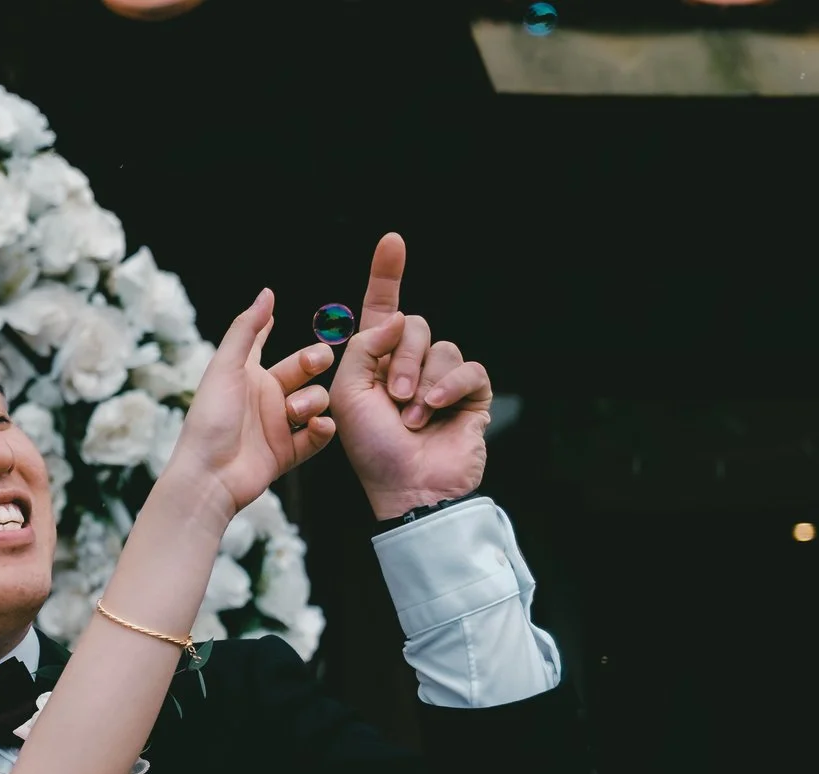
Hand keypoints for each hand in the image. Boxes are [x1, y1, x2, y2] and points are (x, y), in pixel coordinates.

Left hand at [161, 289, 337, 527]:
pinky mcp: (288, 452)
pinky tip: (316, 426)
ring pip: (316, 400)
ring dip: (313, 400)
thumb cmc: (210, 419)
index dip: (266, 327)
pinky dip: (322, 429)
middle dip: (315, 360)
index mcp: (246, 375)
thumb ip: (247, 329)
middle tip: (317, 360)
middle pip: (303, 369)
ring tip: (295, 411)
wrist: (209, 475)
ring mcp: (278, 425)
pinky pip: (318, 436)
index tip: (275, 312)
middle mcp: (264, 397)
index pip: (258, 344)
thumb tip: (267, 293)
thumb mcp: (226, 368)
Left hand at [331, 232, 494, 518]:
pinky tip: (435, 410)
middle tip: (394, 396)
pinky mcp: (470, 395)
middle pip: (415, 325)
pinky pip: (468, 368)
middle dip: (403, 357)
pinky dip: (449, 387)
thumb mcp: (348, 393)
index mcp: (375, 362)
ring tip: (411, 417)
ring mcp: (441, 379)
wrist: (407, 487)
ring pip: (441, 346)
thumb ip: (362, 346)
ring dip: (423, 381)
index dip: (387, 275)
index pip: (382, 309)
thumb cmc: (371, 449)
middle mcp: (408, 365)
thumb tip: (396, 318)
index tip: (392, 241)